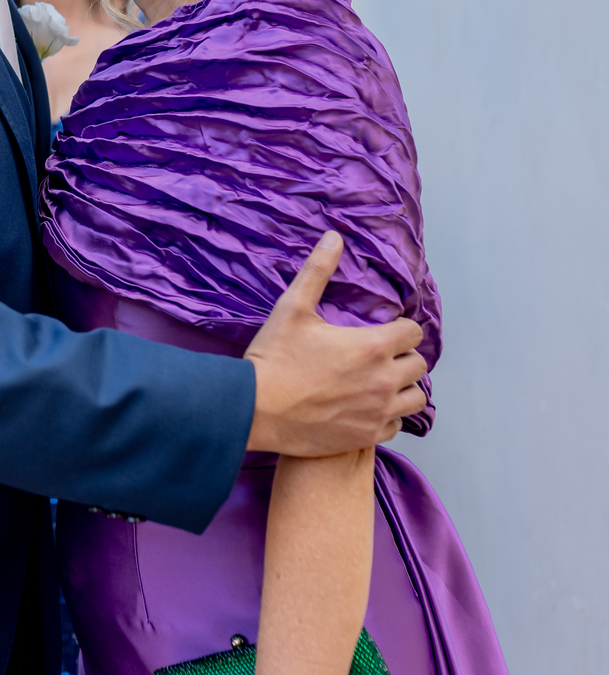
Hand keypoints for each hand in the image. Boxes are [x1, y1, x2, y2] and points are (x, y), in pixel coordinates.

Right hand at [245, 232, 426, 456]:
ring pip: (416, 398)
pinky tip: (367, 408)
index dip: (399, 328)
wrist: (254, 410)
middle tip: (378, 356)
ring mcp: (378, 412)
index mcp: (374, 346)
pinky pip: (397, 425)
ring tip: (379, 382)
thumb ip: (318, 271)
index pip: (414, 332)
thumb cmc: (274, 358)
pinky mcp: (366, 437)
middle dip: (403, 357)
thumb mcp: (293, 308)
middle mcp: (384, 380)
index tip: (382, 330)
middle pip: (419, 364)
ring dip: (403, 387)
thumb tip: (334, 237)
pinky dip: (388, 416)